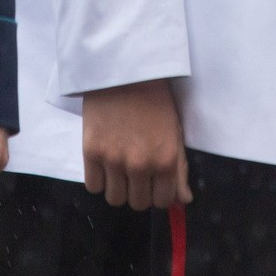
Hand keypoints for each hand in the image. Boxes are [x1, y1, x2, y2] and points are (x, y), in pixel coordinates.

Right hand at [81, 79, 189, 209]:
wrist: (125, 72)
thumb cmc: (154, 100)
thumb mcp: (175, 132)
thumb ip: (179, 169)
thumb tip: (184, 200)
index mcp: (166, 161)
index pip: (164, 201)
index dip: (159, 193)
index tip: (154, 181)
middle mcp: (141, 165)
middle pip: (138, 204)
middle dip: (138, 191)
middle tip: (135, 172)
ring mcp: (114, 160)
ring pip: (115, 199)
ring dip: (118, 187)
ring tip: (118, 167)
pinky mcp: (91, 152)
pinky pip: (93, 186)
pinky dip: (98, 179)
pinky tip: (104, 163)